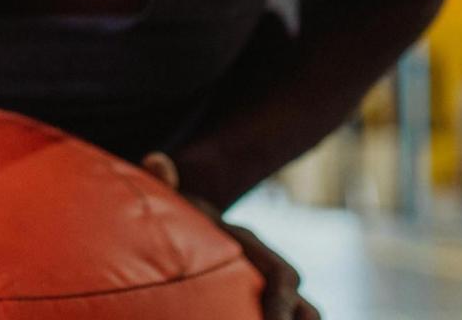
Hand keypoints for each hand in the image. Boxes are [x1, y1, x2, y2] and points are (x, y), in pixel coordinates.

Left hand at [141, 153, 321, 319]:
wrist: (200, 227)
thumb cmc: (183, 221)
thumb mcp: (177, 205)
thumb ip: (167, 184)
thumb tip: (156, 158)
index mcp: (254, 250)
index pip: (282, 277)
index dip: (281, 300)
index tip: (272, 318)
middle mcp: (273, 275)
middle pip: (305, 311)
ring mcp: (274, 299)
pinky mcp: (267, 314)